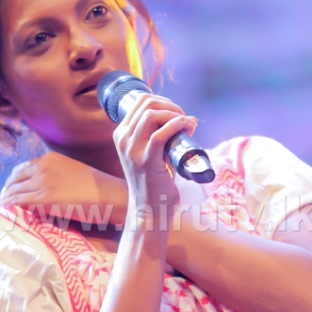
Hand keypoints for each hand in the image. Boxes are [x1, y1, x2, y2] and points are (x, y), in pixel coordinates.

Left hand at [0, 152, 129, 225]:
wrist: (107, 194)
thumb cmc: (95, 187)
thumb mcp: (71, 172)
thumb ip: (55, 175)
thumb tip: (43, 186)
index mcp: (50, 159)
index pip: (24, 168)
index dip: (15, 179)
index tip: (10, 187)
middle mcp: (43, 167)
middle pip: (16, 178)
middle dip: (7, 189)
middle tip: (2, 199)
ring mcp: (42, 182)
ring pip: (15, 190)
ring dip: (5, 199)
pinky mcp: (44, 198)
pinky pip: (19, 201)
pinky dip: (8, 206)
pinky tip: (2, 210)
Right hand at [111, 93, 196, 229]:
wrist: (149, 210)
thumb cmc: (154, 182)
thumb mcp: (152, 154)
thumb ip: (165, 136)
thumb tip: (190, 119)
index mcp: (121, 134)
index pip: (140, 101)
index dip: (164, 101)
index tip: (177, 113)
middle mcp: (123, 139)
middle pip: (146, 103)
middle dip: (171, 106)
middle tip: (184, 119)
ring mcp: (132, 150)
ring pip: (151, 115)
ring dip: (174, 114)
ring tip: (186, 125)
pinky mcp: (146, 161)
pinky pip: (159, 135)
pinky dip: (174, 125)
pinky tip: (184, 127)